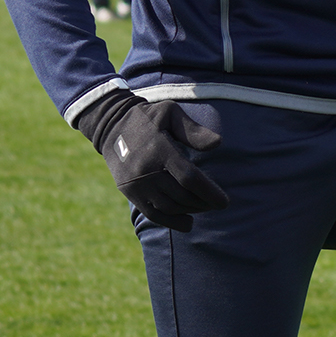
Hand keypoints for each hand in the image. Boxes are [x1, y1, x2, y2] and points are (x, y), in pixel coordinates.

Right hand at [76, 91, 228, 229]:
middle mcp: (147, 170)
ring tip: (204, 207)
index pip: (189, 177)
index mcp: (160, 149)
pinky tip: (188, 223)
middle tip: (217, 203)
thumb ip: (193, 130)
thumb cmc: (149, 118)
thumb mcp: (170, 113)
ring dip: (190, 211)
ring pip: (169, 207)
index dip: (209, 192)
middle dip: (203, 203)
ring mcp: (136, 184)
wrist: (111, 125)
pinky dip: (171, 222)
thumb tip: (217, 143)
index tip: (224, 201)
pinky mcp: (129, 192)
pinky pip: (152, 214)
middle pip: (181, 196)